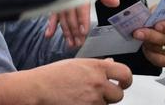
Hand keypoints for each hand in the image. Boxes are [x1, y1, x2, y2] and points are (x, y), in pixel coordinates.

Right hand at [0, 58, 131, 104]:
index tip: (123, 83)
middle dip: (112, 95)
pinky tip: (81, 102)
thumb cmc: (53, 75)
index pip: (125, 73)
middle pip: (119, 94)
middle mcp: (98, 82)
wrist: (38, 88)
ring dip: (100, 103)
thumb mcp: (77, 64)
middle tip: (103, 93)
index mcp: (97, 67)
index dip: (126, 80)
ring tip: (85, 97)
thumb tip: (110, 63)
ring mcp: (93, 98)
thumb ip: (97, 65)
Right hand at [45, 0, 123, 45]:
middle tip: (76, 43)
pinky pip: (56, 8)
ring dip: (64, 29)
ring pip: (62, 12)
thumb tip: (111, 1)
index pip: (80, 3)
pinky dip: (52, 22)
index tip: (83, 31)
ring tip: (68, 42)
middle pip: (69, 11)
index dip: (81, 18)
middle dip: (73, 29)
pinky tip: (49, 33)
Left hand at [133, 11, 164, 66]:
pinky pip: (158, 60)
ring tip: (139, 35)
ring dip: (149, 43)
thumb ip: (158, 13)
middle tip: (138, 32)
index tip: (157, 25)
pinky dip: (149, 53)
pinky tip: (144, 45)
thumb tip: (149, 17)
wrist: (162, 25)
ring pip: (162, 50)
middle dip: (152, 35)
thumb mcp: (162, 9)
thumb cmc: (164, 17)